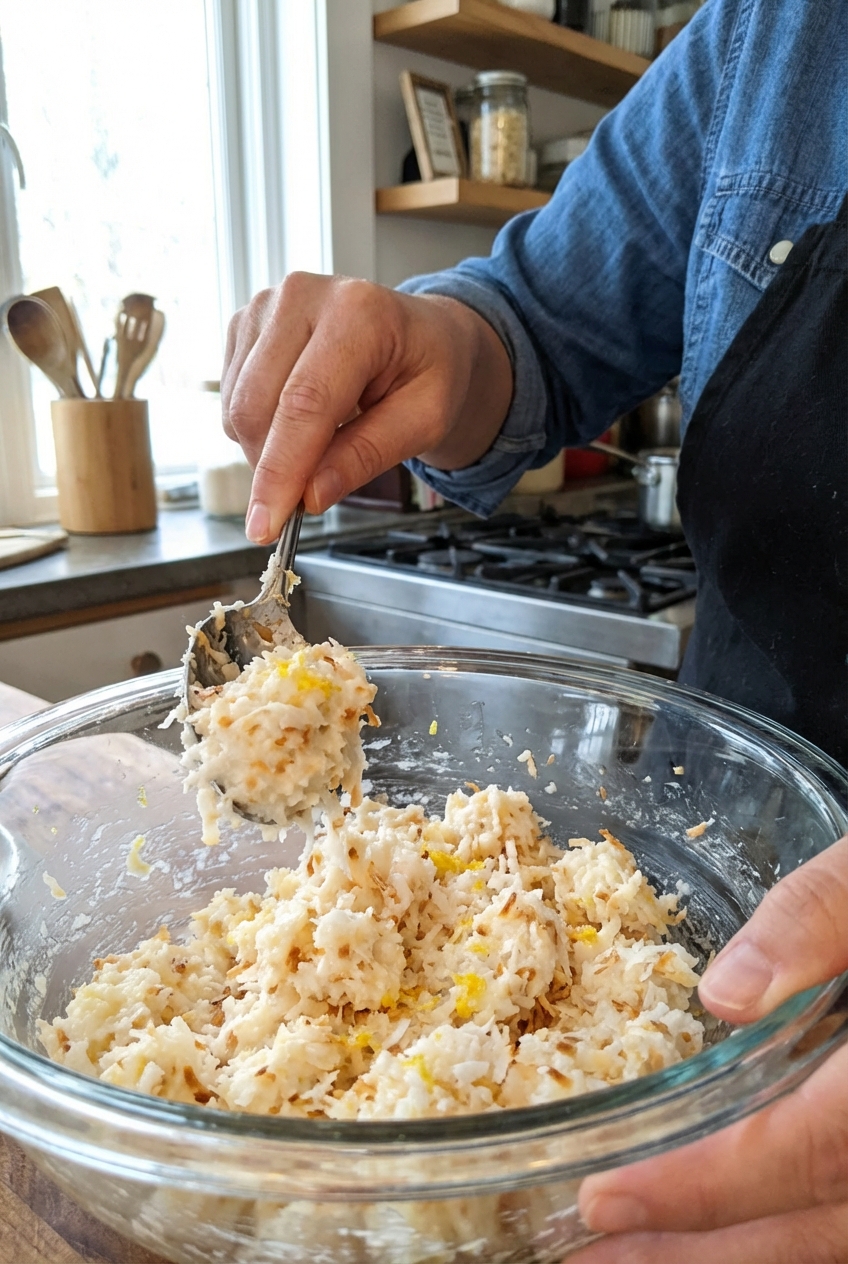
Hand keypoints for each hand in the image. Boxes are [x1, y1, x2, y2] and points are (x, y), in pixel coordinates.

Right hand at [221, 272, 512, 542]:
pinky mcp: (246, 324)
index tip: (266, 525)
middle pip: (257, 407)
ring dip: (266, 451)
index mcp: (358, 313)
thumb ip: (367, 456)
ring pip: (236, 408)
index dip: (280, 471)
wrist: (424, 334)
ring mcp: (267, 305)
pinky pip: (231, 399)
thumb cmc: (430, 370)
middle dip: (272, 470)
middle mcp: (303, 297)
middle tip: (307, 495)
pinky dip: (259, 429)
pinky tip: (297, 421)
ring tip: (320, 443)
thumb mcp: (425, 420)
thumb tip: (310, 495)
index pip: (304, 404)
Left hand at [570, 835, 847, 1263]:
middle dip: (695, 1251)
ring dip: (729, 1254)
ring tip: (628, 1256)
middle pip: (813, 1229)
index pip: (801, 1154)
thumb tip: (725, 997)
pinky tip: (711, 1227)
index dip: (701, 1188)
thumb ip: (816, 920)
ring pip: (831, 1238)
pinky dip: (779, 1229)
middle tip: (589, 1257)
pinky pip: (844, 1216)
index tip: (604, 1199)